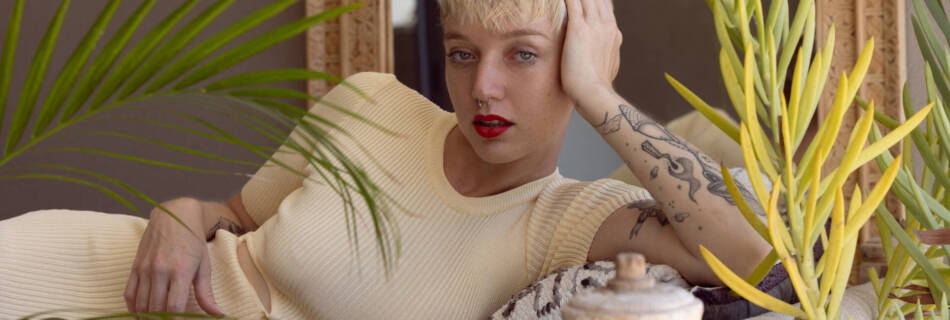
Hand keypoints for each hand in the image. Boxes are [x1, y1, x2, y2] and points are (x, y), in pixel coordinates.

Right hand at [124, 198, 223, 315]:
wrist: (174, 216)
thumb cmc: (193, 241)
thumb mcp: (204, 266)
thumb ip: (207, 293)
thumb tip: (218, 315)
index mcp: (181, 270)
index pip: (174, 308)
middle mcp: (160, 270)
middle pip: (156, 309)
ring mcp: (145, 268)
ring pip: (141, 304)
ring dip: (147, 318)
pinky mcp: (135, 266)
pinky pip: (129, 294)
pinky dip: (133, 308)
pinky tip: (141, 315)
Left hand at [561, 0, 622, 111]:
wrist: (594, 94)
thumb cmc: (595, 87)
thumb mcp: (606, 66)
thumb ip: (603, 54)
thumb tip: (601, 55)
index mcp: (613, 33)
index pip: (605, 6)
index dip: (596, 0)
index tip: (590, 0)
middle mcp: (606, 25)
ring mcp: (595, 26)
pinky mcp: (580, 29)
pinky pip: (573, 2)